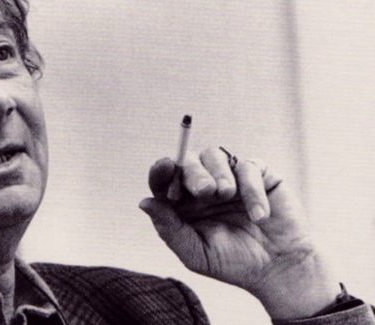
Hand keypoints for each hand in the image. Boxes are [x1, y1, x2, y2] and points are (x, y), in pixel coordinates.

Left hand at [140, 147, 339, 319]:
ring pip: (215, 155)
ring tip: (226, 194)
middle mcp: (203, 186)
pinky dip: (252, 188)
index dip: (161, 170)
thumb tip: (144, 202)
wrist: (279, 270)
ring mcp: (231, 177)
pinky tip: (258, 215)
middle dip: (193, 172)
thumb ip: (169, 228)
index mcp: (183, 202)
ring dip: (218, 172)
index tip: (165, 166)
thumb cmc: (233, 263)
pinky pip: (249, 166)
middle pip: (188, 161)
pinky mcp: (259, 175)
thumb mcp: (195, 252)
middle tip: (205, 191)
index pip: (164, 178)